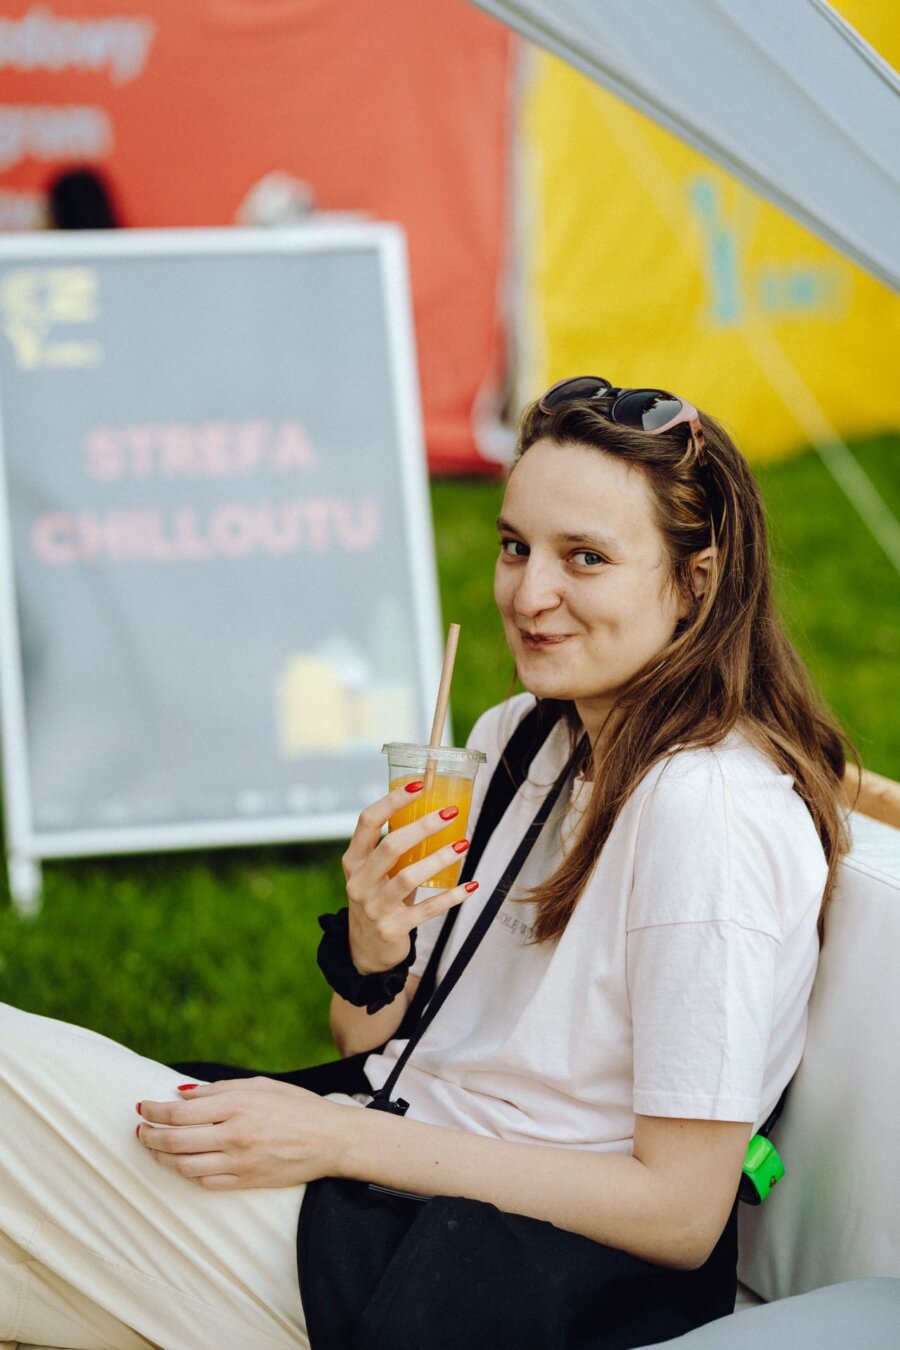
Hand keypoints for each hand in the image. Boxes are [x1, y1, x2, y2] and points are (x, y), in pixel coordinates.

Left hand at [135, 1078, 350, 1189]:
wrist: (330, 1139)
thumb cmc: (296, 1105)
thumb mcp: (260, 1085)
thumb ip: (218, 1089)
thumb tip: (182, 1094)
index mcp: (237, 1105)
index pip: (180, 1112)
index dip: (154, 1111)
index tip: (142, 1107)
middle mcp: (234, 1135)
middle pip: (175, 1141)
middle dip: (149, 1136)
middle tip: (140, 1130)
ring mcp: (239, 1163)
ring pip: (184, 1166)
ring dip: (161, 1158)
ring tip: (153, 1149)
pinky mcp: (245, 1182)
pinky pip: (205, 1182)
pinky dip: (187, 1173)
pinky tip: (182, 1163)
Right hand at [341, 783, 477, 973]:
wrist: (365, 950)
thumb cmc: (377, 898)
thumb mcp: (375, 872)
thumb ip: (393, 847)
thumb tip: (432, 810)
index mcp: (354, 860)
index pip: (368, 821)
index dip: (393, 799)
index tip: (420, 783)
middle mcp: (359, 882)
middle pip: (391, 846)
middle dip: (422, 826)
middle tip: (450, 812)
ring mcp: (374, 907)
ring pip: (409, 878)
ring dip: (440, 858)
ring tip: (464, 843)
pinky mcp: (393, 929)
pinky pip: (427, 910)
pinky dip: (451, 897)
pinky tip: (471, 886)